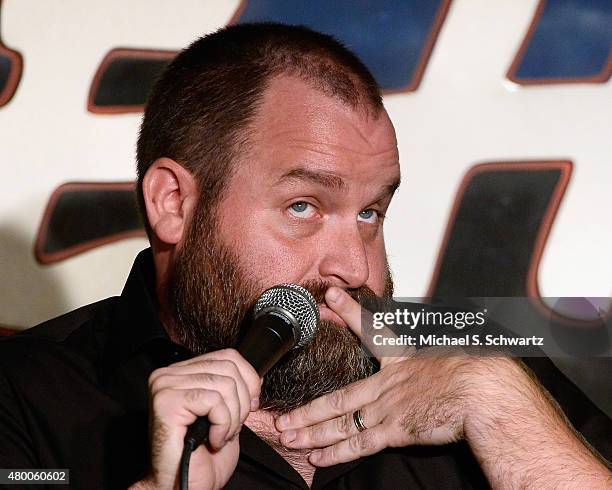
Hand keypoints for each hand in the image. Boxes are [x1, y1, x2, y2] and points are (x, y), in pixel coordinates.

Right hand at [135, 348, 260, 489]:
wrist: (183, 488)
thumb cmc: (202, 458)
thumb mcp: (226, 415)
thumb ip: (235, 391)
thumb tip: (255, 375)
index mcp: (183, 373)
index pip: (227, 356)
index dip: (248, 379)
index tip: (249, 406)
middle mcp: (169, 374)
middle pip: (229, 368)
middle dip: (241, 402)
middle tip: (230, 427)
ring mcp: (165, 386)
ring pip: (224, 384)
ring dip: (232, 417)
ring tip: (220, 436)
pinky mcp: (167, 401)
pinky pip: (214, 400)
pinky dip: (222, 424)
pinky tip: (212, 440)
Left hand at [274, 287, 520, 465]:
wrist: (484, 389)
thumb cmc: (481, 372)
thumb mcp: (462, 354)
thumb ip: (451, 354)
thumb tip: (469, 345)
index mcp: (405, 361)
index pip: (373, 333)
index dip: (351, 313)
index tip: (332, 297)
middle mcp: (389, 383)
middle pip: (338, 397)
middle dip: (306, 409)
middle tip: (279, 415)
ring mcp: (388, 406)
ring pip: (339, 422)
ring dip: (310, 432)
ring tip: (285, 436)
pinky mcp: (395, 428)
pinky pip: (357, 443)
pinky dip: (335, 452)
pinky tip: (316, 458)